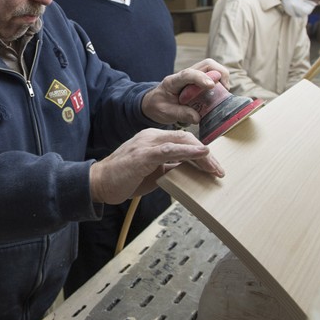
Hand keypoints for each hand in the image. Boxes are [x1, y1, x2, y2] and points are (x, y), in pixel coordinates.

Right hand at [89, 128, 224, 203]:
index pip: (183, 140)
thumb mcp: (153, 172)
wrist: (99, 183)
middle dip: (206, 154)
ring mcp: (146, 143)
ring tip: (216, 168)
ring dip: (202, 156)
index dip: (201, 152)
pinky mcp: (143, 154)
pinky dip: (188, 152)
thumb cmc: (124, 178)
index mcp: (153, 139)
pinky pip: (169, 150)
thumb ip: (170, 167)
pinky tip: (202, 154)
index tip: (214, 167)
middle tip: (220, 170)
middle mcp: (151, 136)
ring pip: (181, 141)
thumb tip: (190, 169)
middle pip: (186, 138)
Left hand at [141, 59, 230, 124]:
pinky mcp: (199, 82)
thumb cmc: (158, 106)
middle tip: (224, 90)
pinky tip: (218, 96)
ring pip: (213, 69)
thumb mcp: (165, 113)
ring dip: (222, 79)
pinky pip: (214, 77)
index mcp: (173, 81)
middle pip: (207, 64)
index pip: (188, 74)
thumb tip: (197, 117)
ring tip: (222, 94)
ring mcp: (193, 77)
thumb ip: (180, 114)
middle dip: (220, 74)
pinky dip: (220, 84)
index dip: (201, 78)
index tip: (211, 86)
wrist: (153, 103)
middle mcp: (184, 75)